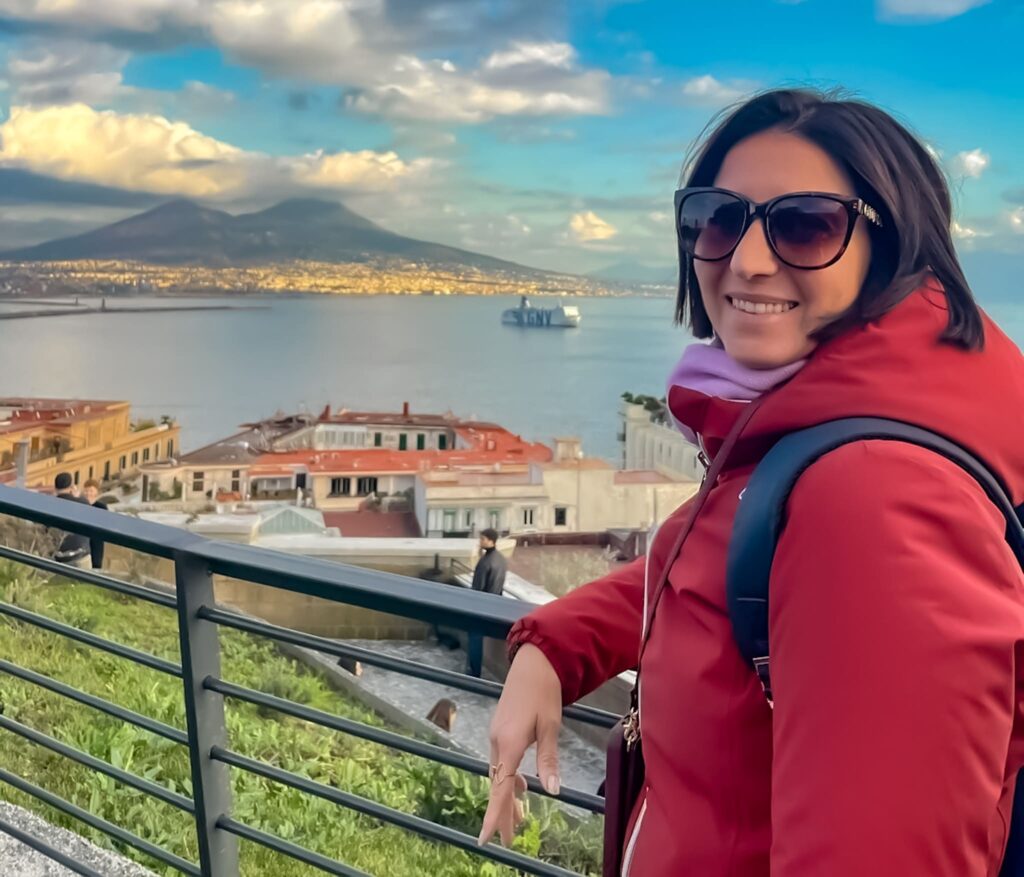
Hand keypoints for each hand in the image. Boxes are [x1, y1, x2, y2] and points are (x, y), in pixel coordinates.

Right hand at [479, 643, 562, 846]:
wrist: (533, 663)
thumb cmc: (544, 692)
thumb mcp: (551, 726)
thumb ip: (548, 758)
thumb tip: (552, 789)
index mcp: (509, 743)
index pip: (499, 787)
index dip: (494, 814)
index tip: (487, 838)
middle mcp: (497, 742)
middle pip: (497, 784)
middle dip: (503, 812)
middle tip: (510, 838)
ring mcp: (496, 735)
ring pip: (499, 774)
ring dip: (507, 796)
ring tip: (520, 819)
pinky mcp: (500, 730)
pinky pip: (501, 762)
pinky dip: (509, 778)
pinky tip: (523, 786)